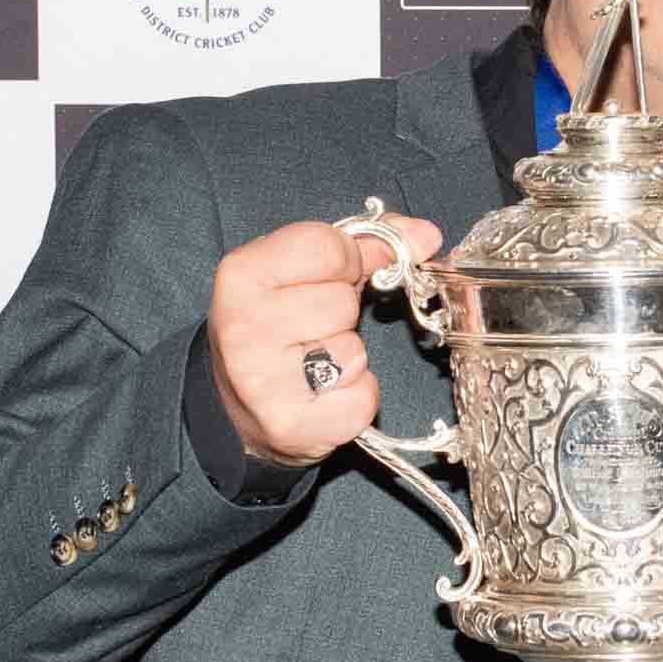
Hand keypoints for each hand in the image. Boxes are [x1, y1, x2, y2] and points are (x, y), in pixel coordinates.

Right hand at [207, 217, 441, 467]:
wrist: (236, 409)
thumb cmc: (275, 328)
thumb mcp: (300, 273)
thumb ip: (364, 245)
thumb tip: (426, 235)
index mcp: (241, 276)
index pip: (328, 247)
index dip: (348, 261)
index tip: (333, 276)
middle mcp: (242, 329)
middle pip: (343, 302)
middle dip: (343, 313)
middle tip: (314, 327)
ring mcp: (263, 383)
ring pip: (354, 352)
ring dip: (349, 357)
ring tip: (315, 361)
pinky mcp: (291, 427)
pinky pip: (362, 398)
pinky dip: (355, 395)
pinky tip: (324, 393)